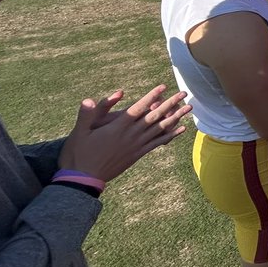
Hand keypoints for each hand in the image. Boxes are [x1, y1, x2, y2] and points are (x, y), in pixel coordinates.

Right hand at [58, 85, 191, 182]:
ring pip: (160, 129)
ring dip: (175, 118)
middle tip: (184, 94)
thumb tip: (88, 99)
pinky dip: (170, 135)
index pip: (138, 108)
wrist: (83, 179)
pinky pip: (157, 143)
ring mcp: (135, 146)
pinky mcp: (136, 155)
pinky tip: (181, 129)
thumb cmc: (78, 154)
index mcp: (117, 127)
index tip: (163, 87)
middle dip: (170, 103)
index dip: (151, 96)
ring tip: (188, 108)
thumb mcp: (79, 132)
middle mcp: (130, 135)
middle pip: (154, 116)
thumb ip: (86, 114)